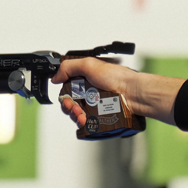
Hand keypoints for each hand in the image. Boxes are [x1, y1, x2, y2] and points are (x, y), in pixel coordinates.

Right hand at [51, 58, 181, 128]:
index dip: (63, 93)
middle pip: (70, 102)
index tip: (65, 97)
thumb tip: (55, 76)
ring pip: (76, 114)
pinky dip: (82, 123)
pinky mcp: (99, 117)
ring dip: (74, 115)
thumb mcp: (89, 65)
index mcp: (86, 79)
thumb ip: (69, 67)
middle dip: (67, 106)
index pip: (67, 88)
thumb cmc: (117, 78)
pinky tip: (84, 120)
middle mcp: (89, 93)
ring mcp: (94, 106)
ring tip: (80, 114)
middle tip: (72, 106)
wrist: (132, 94)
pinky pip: (86, 123)